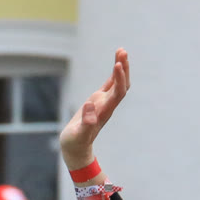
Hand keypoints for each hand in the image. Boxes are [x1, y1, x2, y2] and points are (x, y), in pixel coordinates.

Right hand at [59, 47, 129, 170]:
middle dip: (124, 68)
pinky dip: (113, 73)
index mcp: (105, 111)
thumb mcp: (78, 135)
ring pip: (117, 82)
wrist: (75, 149)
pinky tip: (116, 62)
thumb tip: (90, 106)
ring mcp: (103, 102)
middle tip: (122, 52)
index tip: (117, 65)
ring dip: (121, 67)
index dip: (120, 78)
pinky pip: (109, 84)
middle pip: (122, 85)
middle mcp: (107, 105)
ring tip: (121, 50)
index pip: (118, 92)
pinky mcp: (97, 101)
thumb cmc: (75, 143)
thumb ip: (86, 122)